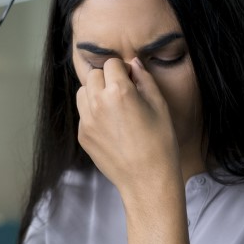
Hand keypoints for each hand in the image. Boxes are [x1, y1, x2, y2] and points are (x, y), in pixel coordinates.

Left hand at [76, 57, 179, 201]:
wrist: (147, 180)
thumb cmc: (160, 143)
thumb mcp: (160, 106)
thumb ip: (145, 79)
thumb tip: (134, 63)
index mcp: (119, 91)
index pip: (112, 64)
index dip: (123, 70)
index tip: (132, 80)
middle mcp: (98, 103)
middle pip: (94, 75)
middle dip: (107, 79)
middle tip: (123, 93)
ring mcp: (87, 121)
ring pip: (83, 92)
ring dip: (96, 93)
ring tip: (114, 107)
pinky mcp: (83, 136)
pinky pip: (84, 114)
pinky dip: (93, 113)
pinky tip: (111, 127)